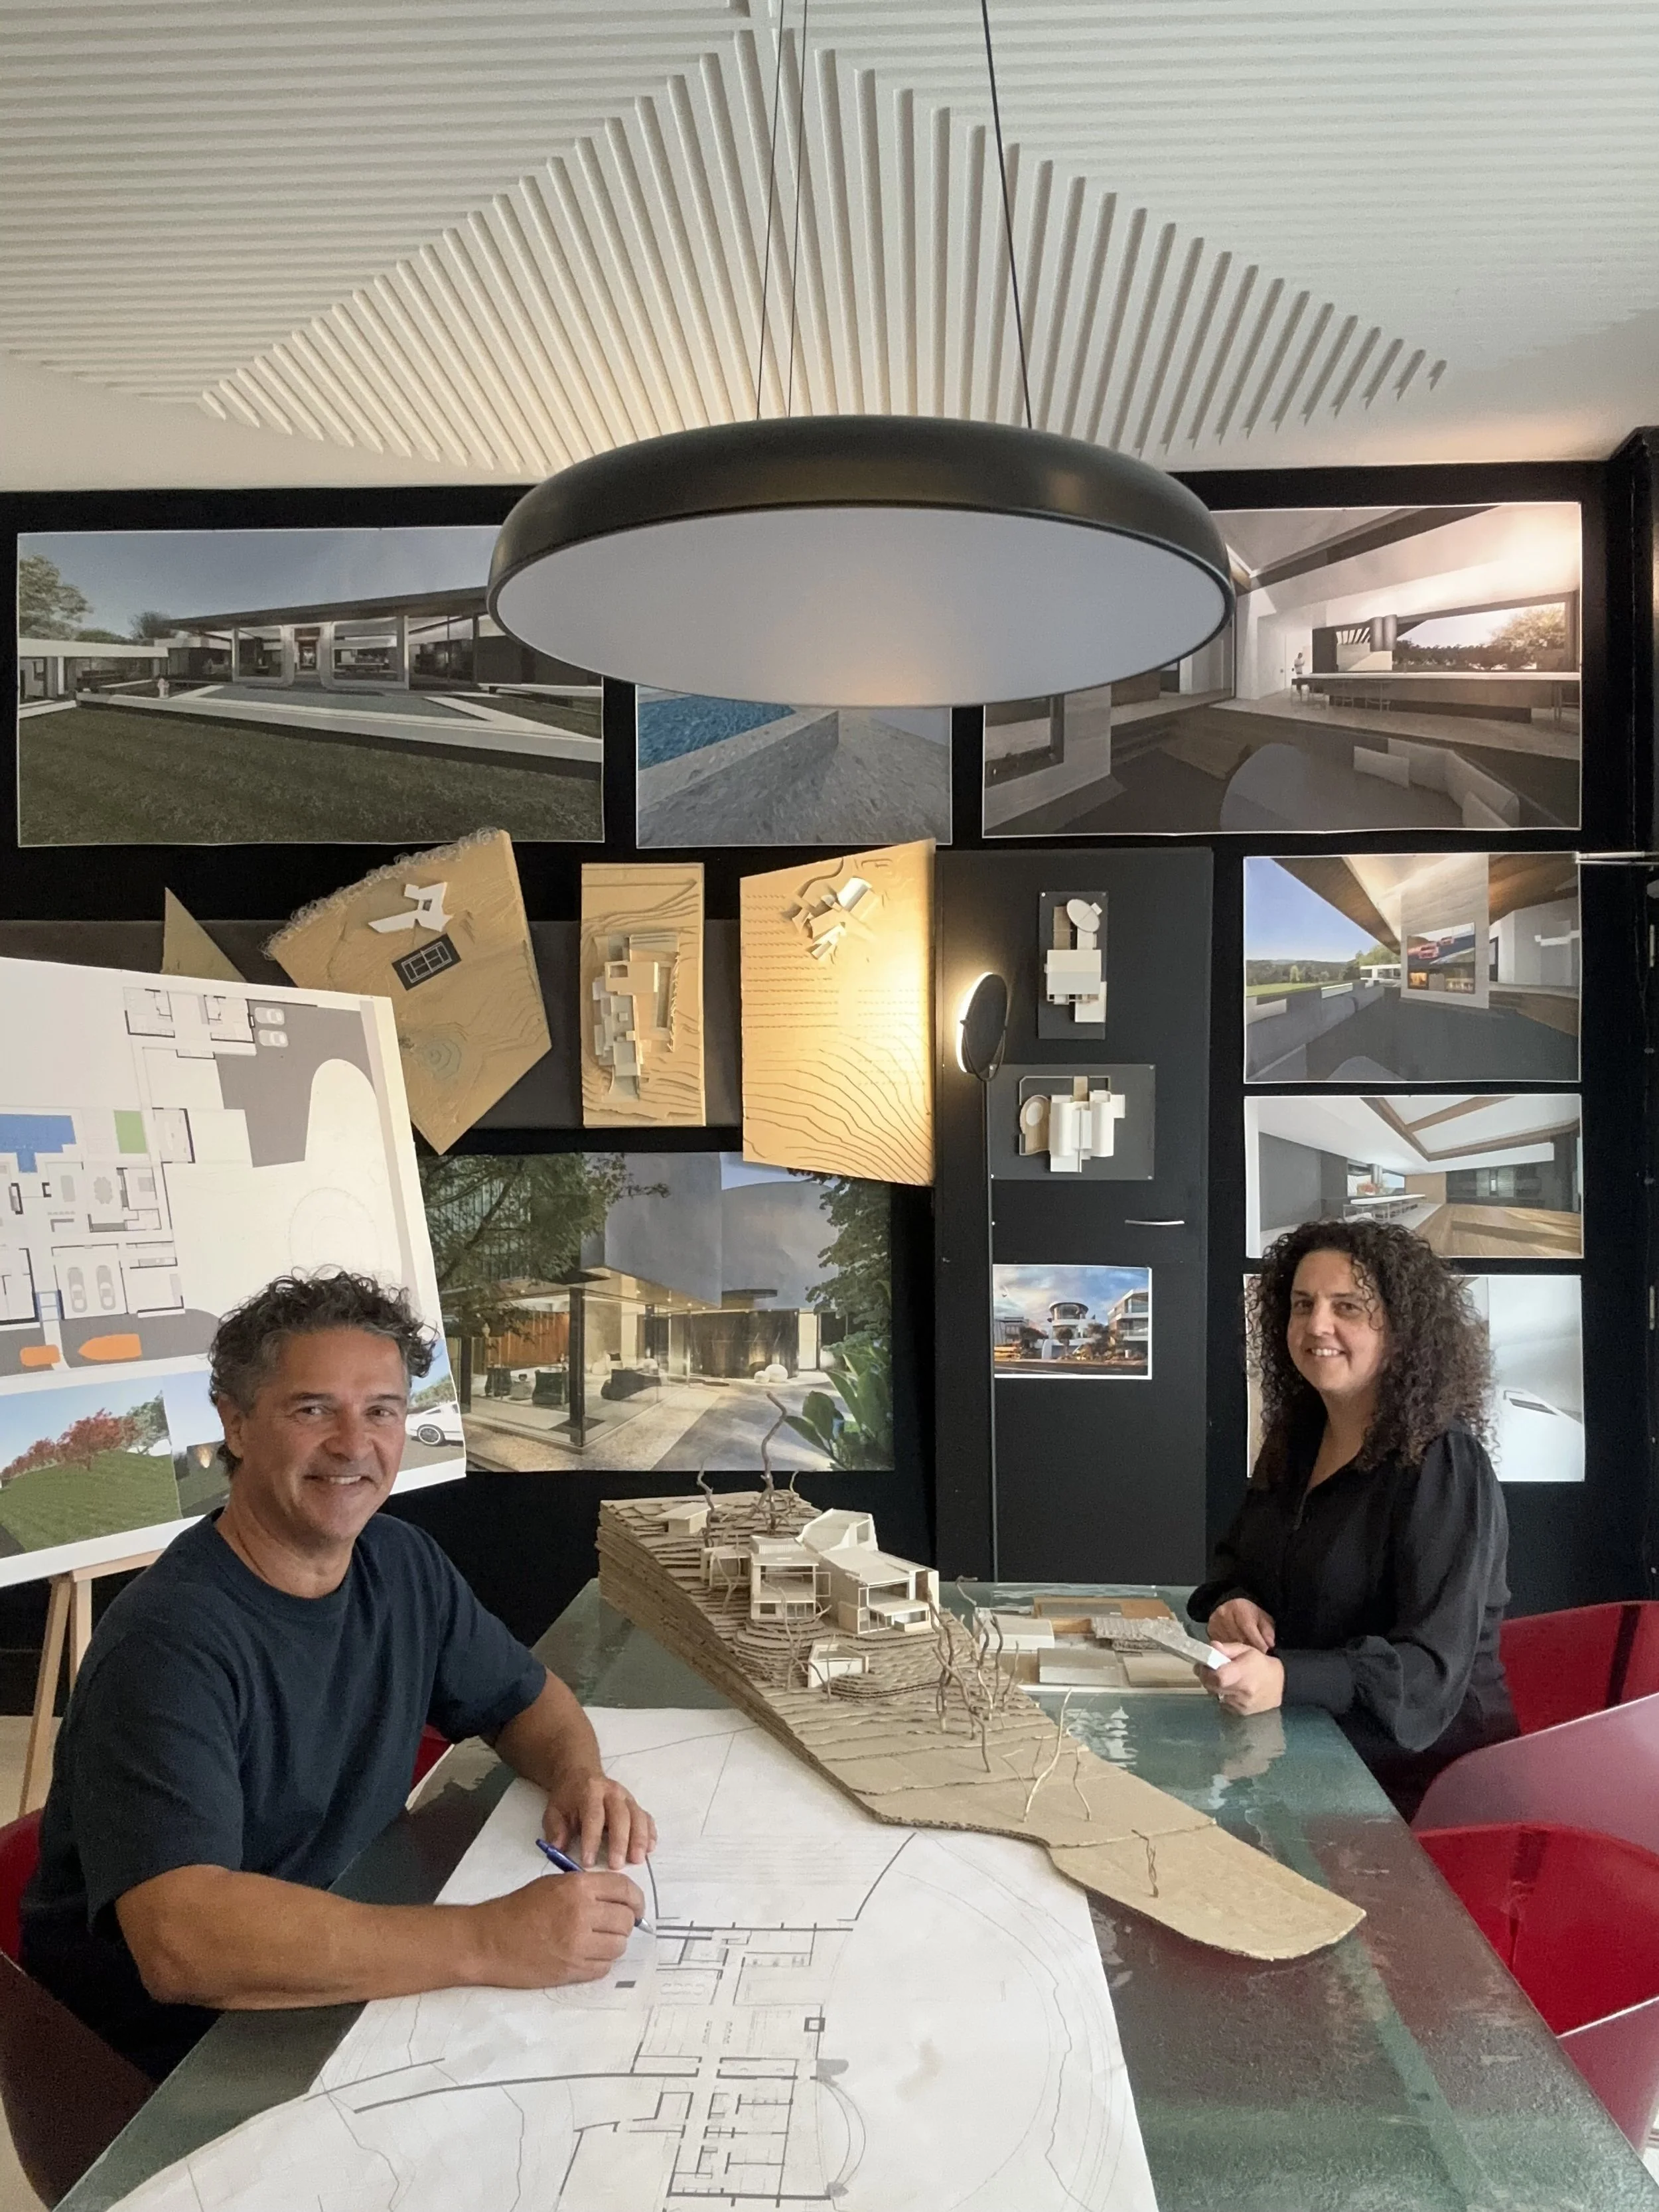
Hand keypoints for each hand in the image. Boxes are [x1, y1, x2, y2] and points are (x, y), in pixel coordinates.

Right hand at [469, 1869, 644, 1987]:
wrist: (490, 1940)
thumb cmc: (519, 1908)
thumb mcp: (554, 1884)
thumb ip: (587, 1889)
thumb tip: (618, 1900)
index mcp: (578, 1887)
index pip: (625, 1890)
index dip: (636, 1900)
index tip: (636, 1907)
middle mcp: (582, 1914)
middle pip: (625, 1920)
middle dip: (624, 1923)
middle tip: (613, 1926)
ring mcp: (577, 1945)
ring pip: (618, 1946)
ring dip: (613, 1944)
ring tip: (597, 1941)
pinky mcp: (571, 1970)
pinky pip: (604, 1968)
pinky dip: (601, 1963)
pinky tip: (587, 1955)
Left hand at [544, 1771, 656, 1869]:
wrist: (580, 1774)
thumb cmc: (568, 1798)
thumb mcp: (554, 1811)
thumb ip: (556, 1830)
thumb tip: (559, 1849)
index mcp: (590, 1792)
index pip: (593, 1816)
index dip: (592, 1840)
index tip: (588, 1862)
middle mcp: (612, 1792)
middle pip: (620, 1816)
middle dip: (620, 1842)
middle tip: (617, 1865)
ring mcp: (626, 1797)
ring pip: (637, 1816)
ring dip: (639, 1839)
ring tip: (637, 1859)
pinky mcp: (635, 1804)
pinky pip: (646, 1817)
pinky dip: (650, 1833)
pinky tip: (649, 1848)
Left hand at [1201, 1643, 1284, 1715]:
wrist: (1280, 1685)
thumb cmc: (1260, 1664)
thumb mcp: (1246, 1650)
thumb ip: (1227, 1649)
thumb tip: (1211, 1646)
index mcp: (1243, 1674)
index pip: (1218, 1677)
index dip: (1206, 1671)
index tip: (1204, 1665)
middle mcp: (1242, 1692)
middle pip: (1212, 1687)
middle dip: (1205, 1677)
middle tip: (1208, 1670)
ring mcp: (1241, 1705)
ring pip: (1215, 1695)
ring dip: (1213, 1686)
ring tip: (1223, 1678)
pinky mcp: (1241, 1712)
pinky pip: (1223, 1703)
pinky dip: (1222, 1695)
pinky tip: (1230, 1688)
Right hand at [1207, 1596, 1275, 1652]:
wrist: (1231, 1607)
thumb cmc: (1250, 1614)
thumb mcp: (1263, 1617)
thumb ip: (1267, 1630)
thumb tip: (1269, 1643)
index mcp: (1239, 1607)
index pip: (1248, 1627)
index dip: (1257, 1641)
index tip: (1265, 1650)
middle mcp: (1224, 1613)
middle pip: (1238, 1637)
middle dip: (1249, 1647)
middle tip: (1257, 1653)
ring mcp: (1215, 1623)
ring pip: (1230, 1643)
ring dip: (1240, 1650)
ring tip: (1247, 1652)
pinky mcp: (1210, 1631)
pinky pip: (1222, 1646)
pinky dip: (1231, 1650)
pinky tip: (1237, 1650)